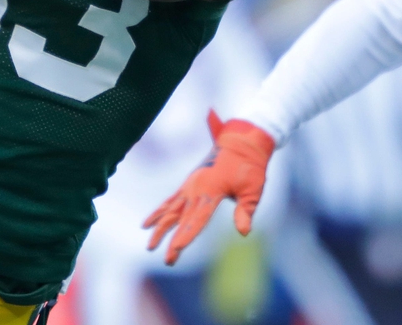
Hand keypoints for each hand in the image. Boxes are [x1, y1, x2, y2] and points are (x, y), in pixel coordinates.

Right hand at [143, 110, 275, 264]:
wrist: (242, 141)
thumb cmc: (250, 166)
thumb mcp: (253, 189)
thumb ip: (246, 211)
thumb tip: (243, 232)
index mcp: (212, 190)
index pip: (197, 218)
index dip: (186, 235)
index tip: (176, 250)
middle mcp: (196, 188)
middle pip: (182, 219)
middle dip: (173, 240)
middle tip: (168, 260)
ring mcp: (190, 185)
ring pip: (171, 211)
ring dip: (160, 228)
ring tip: (150, 246)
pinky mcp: (189, 183)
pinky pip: (171, 200)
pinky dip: (159, 212)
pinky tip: (147, 223)